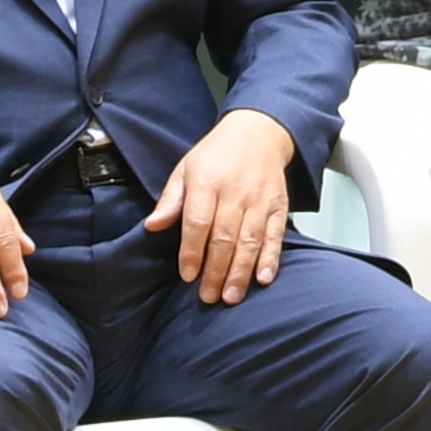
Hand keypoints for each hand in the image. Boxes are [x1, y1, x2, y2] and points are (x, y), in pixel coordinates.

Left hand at [147, 108, 301, 302]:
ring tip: (231, 297)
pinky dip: (271, 258)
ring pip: (250, 241)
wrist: (258, 132)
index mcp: (207, 182)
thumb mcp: (185, 170)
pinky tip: (264, 278)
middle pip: (225, 237)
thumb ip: (170, 201)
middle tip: (209, 297)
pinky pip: (275, 235)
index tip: (187, 275)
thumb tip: (152, 226)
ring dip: (241, 272)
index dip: (192, 252)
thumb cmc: (217, 155)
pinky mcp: (278, 206)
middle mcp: (235, 192)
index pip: (198, 222)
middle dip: (216, 271)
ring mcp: (260, 200)